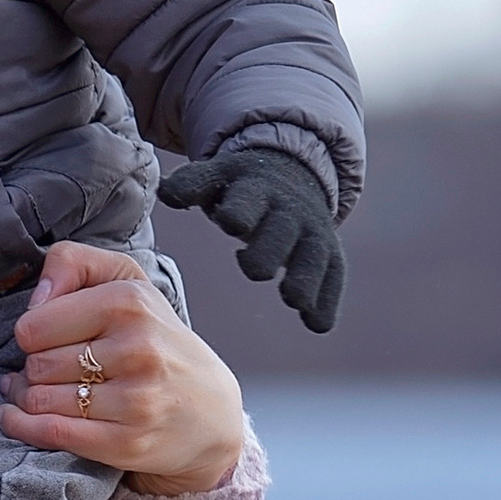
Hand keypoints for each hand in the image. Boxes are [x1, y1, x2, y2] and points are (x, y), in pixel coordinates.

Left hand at [0, 241, 246, 495]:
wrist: (209, 411)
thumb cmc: (157, 341)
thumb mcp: (126, 282)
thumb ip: (73, 263)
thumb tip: (36, 299)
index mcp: (130, 303)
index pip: (34, 326)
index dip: (31, 334)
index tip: (46, 339)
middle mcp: (137, 349)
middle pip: (36, 365)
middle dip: (31, 369)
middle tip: (45, 370)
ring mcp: (136, 400)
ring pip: (40, 400)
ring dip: (25, 399)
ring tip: (34, 392)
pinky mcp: (129, 442)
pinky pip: (52, 433)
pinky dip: (22, 426)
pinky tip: (15, 417)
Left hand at [158, 145, 344, 332]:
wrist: (294, 175)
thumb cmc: (242, 188)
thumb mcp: (217, 176)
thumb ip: (190, 185)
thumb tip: (166, 192)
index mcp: (256, 190)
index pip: (249, 201)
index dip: (240, 212)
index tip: (230, 222)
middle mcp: (289, 212)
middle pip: (283, 233)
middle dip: (269, 251)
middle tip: (255, 269)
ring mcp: (313, 233)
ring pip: (314, 257)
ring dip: (305, 279)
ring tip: (293, 300)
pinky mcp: (330, 255)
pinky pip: (334, 278)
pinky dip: (327, 301)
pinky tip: (317, 325)